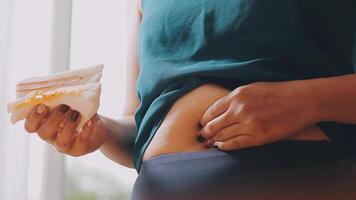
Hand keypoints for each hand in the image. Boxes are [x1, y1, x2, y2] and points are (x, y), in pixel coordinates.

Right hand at [24, 104, 108, 155]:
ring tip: (77, 113)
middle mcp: (51, 137)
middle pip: (43, 133)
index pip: (30, 126)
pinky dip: (86, 130)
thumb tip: (61, 88)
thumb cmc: (80, 112)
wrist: (98, 128)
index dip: (33, 117)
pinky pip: (80, 142)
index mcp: (44, 125)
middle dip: (53, 119)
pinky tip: (90, 120)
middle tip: (65, 107)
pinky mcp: (79, 149)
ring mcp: (64, 146)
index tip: (42, 105)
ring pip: (61, 142)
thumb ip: (62, 99)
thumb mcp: (70, 104)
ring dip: (69, 125)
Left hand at [198, 81, 316, 149]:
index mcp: (237, 95)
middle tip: (202, 137)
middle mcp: (240, 110)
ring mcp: (249, 124)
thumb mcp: (251, 88)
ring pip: (222, 136)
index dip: (204, 120)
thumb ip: (234, 99)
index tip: (203, 124)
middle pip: (213, 125)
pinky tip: (221, 146)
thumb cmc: (277, 92)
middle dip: (205, 132)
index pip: (211, 111)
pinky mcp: (258, 137)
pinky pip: (235, 144)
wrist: (302, 100)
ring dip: (214, 141)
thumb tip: (219, 112)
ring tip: (210, 143)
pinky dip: (225, 146)